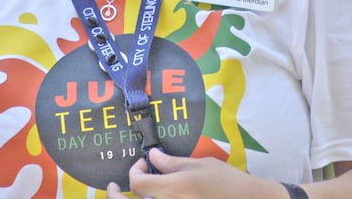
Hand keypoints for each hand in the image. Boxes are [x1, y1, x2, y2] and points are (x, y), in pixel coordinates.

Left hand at [105, 149, 281, 198]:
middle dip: (124, 193)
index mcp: (175, 189)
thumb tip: (152, 157)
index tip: (143, 164)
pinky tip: (161, 195)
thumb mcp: (199, 164)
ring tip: (148, 185)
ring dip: (144, 196)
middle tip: (123, 184)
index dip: (134, 173)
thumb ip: (172, 163)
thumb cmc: (227, 181)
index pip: (137, 185)